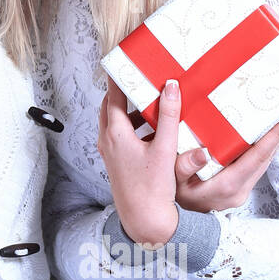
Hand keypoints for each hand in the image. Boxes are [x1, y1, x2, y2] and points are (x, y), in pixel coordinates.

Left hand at [97, 79, 181, 246]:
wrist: (144, 219)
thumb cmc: (152, 187)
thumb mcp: (164, 147)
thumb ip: (167, 116)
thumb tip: (170, 87)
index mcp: (115, 133)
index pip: (113, 94)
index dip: (119, 76)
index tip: (125, 60)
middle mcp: (108, 140)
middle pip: (112, 106)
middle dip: (125, 91)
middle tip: (142, 78)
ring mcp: (110, 151)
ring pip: (116, 121)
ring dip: (132, 110)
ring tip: (152, 102)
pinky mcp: (117, 161)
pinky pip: (121, 135)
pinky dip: (134, 126)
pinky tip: (154, 129)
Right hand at [174, 108, 278, 211]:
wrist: (176, 222)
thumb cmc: (170, 197)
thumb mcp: (172, 181)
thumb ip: (184, 167)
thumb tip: (202, 152)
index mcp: (227, 185)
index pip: (257, 157)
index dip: (274, 137)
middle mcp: (240, 189)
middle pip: (267, 158)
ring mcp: (242, 190)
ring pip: (265, 161)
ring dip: (278, 140)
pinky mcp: (240, 188)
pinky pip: (258, 165)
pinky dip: (266, 148)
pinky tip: (270, 136)